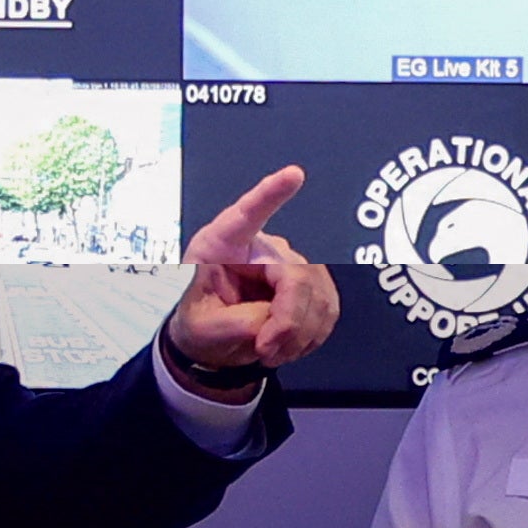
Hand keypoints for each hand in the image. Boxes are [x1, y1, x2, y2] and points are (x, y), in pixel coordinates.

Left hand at [163, 166, 338, 379]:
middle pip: (296, 275)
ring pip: (317, 294)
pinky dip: (312, 334)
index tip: (293, 175)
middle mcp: (260, 247)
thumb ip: (237, 323)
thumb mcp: (204, 329)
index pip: (246, 215)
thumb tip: (275, 321)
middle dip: (289, 321)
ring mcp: (289, 264)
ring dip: (300, 333)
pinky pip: (327, 307)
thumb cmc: (200, 323)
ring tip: (271, 351)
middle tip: (266, 350)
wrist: (213, 342)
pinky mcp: (310, 285)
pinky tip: (290, 344)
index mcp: (222, 245)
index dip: (270, 195)